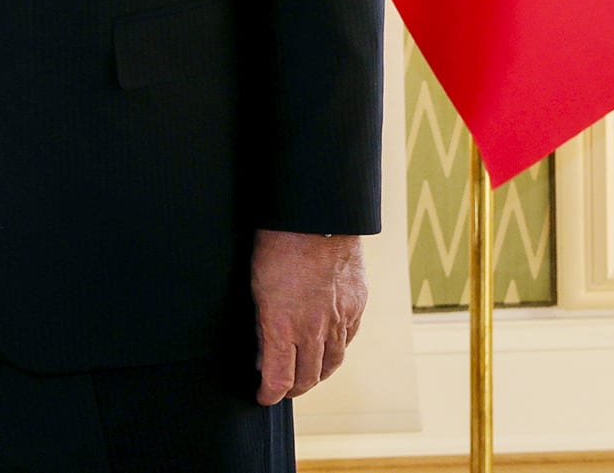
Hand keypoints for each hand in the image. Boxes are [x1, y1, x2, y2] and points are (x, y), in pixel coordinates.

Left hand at [251, 230, 367, 404]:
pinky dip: (336, 350)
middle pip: (308, 378)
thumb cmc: (278, 244)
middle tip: (282, 388)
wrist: (316, 216)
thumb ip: (263, 325)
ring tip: (306, 375)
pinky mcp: (356, 306)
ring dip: (317, 374)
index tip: (263, 396)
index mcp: (284, 326)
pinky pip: (348, 339)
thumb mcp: (257, 286)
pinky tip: (328, 348)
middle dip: (293, 388)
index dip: (269, 394)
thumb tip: (264, 352)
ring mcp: (339, 319)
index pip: (279, 379)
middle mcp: (314, 330)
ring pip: (332, 363)